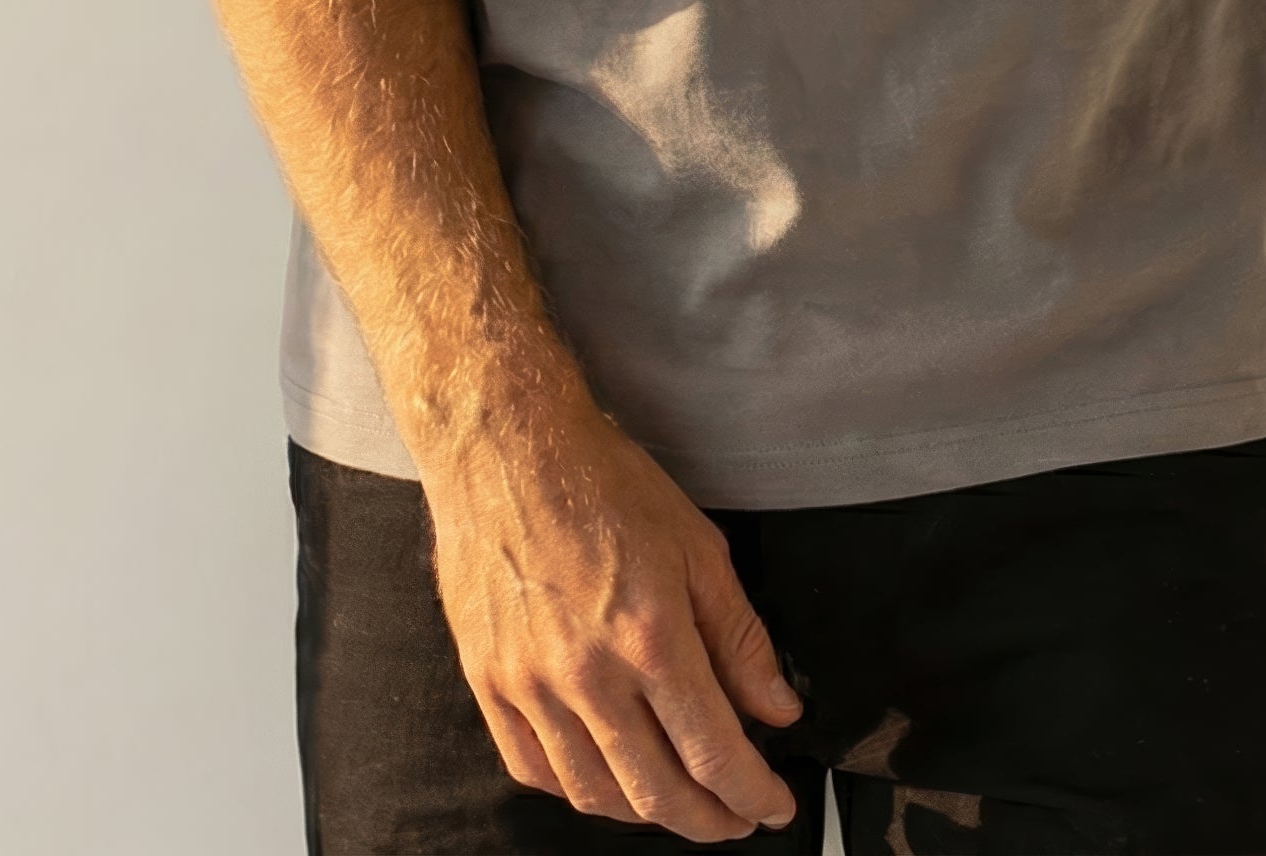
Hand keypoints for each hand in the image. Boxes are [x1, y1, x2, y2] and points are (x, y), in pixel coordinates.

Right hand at [424, 395, 805, 841]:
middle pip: (656, 792)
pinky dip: (577, 790)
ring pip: (594, 794)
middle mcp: (588, 674)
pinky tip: (605, 779)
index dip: (752, 795)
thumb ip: (740, 639)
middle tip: (735, 817)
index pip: (713, 753)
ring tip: (677, 802)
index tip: (773, 806)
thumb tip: (777, 710)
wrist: (508, 447)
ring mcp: (530, 684)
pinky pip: (534, 768)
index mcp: (650, 637)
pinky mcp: (488, 682)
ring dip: (646, 814)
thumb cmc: (605, 483)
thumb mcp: (698, 547)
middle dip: (708, 820)